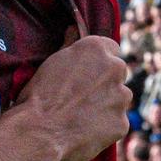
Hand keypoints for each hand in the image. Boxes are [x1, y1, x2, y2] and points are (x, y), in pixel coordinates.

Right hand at [17, 35, 130, 160]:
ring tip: (82, 116)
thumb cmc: (39, 95)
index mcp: (97, 48)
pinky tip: (86, 131)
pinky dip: (106, 127)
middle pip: (117, 74)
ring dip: (108, 104)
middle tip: (82, 97)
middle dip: (105, 83)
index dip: (98, 63)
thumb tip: (73, 29)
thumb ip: (69, 45)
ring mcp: (121, 96)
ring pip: (120, 98)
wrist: (38, 132)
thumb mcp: (51, 62)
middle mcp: (115, 68)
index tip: (88, 74)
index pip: (111, 49)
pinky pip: (117, 123)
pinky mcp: (122, 123)